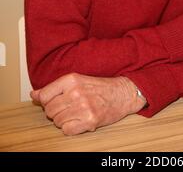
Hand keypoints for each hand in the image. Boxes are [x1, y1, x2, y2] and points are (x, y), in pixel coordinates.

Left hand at [30, 74, 145, 134]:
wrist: (122, 93)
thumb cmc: (99, 87)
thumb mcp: (77, 80)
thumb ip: (54, 87)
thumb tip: (34, 94)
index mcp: (71, 79)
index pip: (44, 95)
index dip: (45, 101)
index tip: (53, 101)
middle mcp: (76, 92)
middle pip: (49, 110)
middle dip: (55, 112)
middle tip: (67, 108)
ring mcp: (83, 107)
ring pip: (57, 121)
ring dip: (63, 120)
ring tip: (75, 114)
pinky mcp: (90, 120)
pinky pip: (67, 130)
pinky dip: (70, 128)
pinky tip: (79, 121)